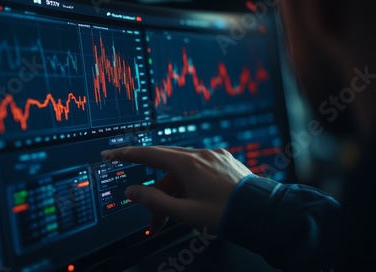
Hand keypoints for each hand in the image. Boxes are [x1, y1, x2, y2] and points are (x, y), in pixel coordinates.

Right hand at [100, 146, 251, 234]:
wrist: (265, 214)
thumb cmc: (226, 215)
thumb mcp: (185, 213)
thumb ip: (154, 201)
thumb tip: (131, 192)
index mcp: (189, 164)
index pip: (149, 155)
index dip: (126, 155)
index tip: (109, 154)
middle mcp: (201, 155)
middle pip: (165, 167)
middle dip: (155, 192)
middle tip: (152, 219)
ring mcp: (215, 157)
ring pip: (183, 172)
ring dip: (174, 194)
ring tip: (174, 221)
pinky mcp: (225, 162)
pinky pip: (198, 170)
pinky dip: (188, 186)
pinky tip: (191, 202)